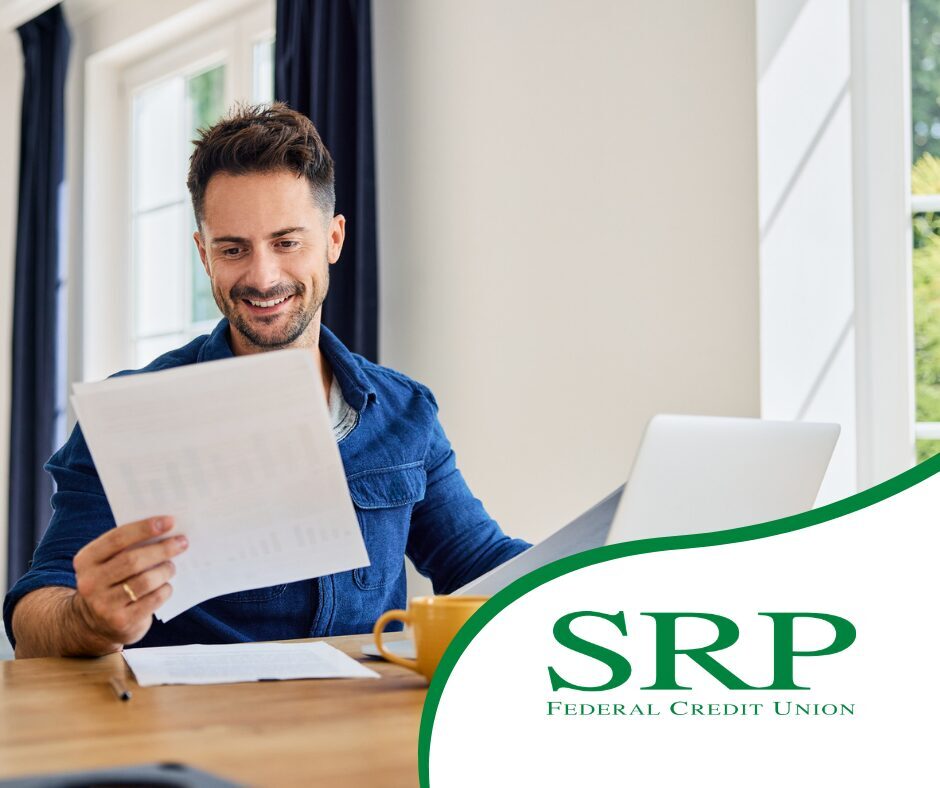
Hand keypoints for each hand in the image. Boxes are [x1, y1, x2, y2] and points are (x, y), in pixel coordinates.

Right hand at [71, 516, 187, 646]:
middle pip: (133, 560)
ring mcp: (104, 605)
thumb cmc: (112, 581)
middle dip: (162, 549)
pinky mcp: (121, 621)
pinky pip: (153, 600)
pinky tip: (166, 585)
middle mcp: (90, 582)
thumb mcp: (108, 563)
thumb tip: (166, 528)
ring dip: (165, 570)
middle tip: (182, 542)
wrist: (95, 623)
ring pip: (145, 581)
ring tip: (172, 566)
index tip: (170, 521)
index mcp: (86, 560)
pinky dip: (165, 589)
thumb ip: (128, 546)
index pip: (117, 539)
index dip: (145, 528)